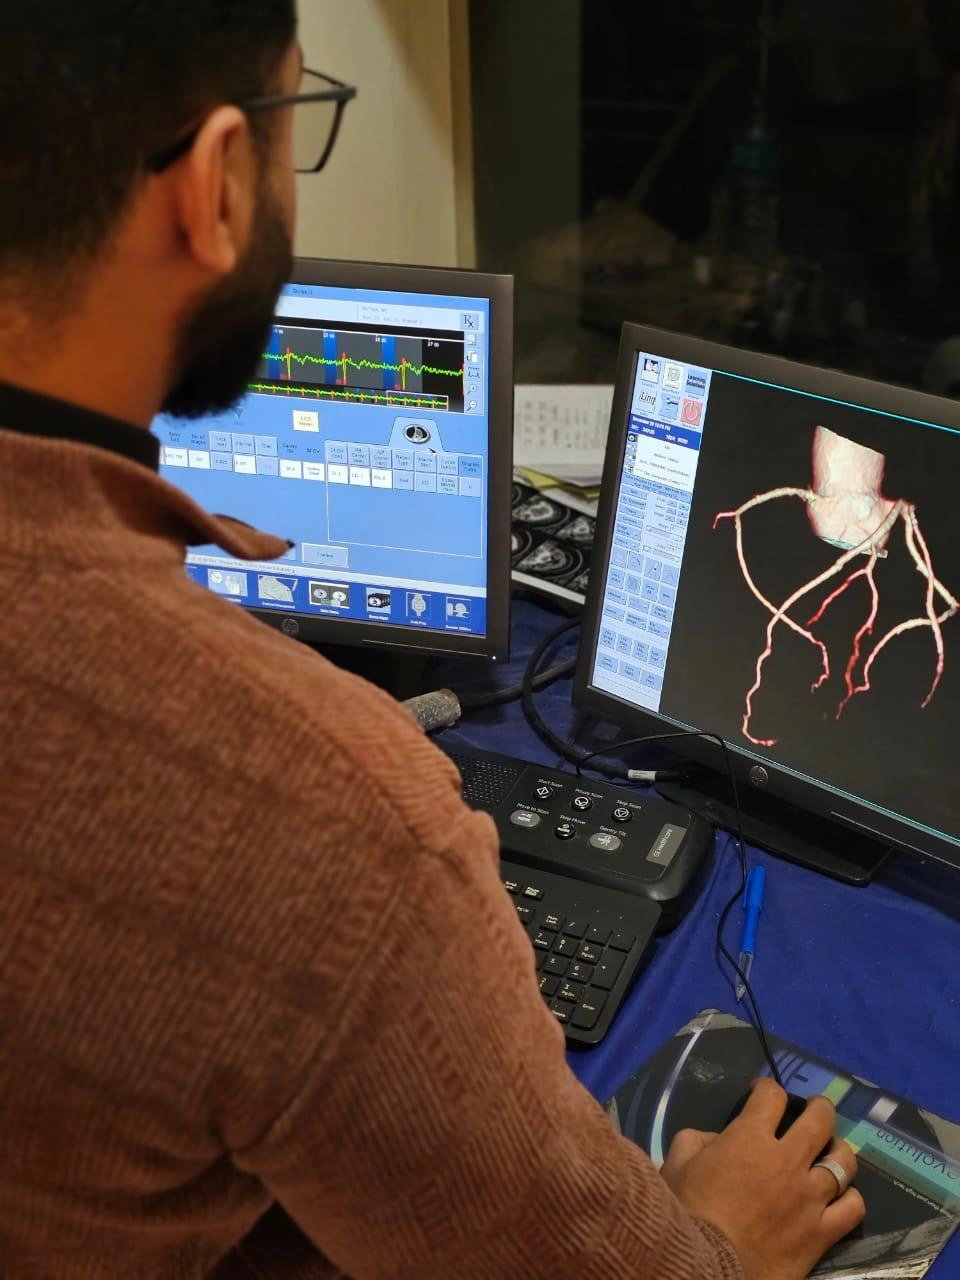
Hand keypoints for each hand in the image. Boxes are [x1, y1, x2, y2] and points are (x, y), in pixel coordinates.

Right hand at [661, 1080, 864, 1279]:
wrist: (705, 1269)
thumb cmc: (687, 1213)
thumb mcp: (676, 1164)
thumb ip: (696, 1140)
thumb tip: (715, 1139)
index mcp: (750, 1137)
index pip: (771, 1095)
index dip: (766, 1088)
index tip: (760, 1094)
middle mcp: (788, 1160)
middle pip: (821, 1119)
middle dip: (818, 1107)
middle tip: (813, 1108)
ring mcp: (810, 1197)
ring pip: (844, 1162)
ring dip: (839, 1151)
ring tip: (832, 1151)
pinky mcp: (822, 1233)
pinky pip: (853, 1208)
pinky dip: (850, 1198)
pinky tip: (841, 1197)